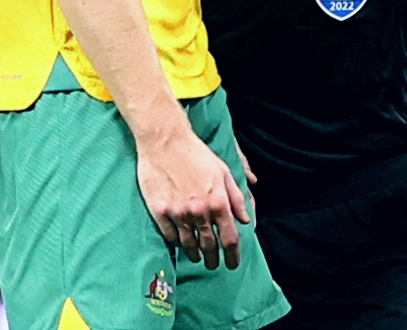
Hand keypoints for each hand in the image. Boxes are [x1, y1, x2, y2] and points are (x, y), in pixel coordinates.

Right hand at [135, 127, 250, 269]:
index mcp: (219, 202)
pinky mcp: (160, 213)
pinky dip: (177, 243)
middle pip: (209, 246)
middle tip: (214, 265)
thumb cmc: (197, 154)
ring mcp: (178, 214)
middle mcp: (200, 212)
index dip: (233, 255)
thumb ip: (236, 197)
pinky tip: (180, 243)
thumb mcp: (223, 172)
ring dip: (195, 255)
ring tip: (198, 258)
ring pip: (189, 245)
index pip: (230, 238)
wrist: (165, 142)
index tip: (233, 264)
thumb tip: (245, 219)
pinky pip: (171, 236)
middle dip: (214, 260)